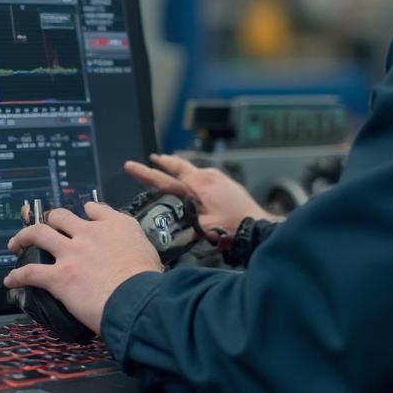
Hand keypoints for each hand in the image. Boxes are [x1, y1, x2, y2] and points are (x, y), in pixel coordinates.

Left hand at [4, 202, 161, 334]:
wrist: (138, 298)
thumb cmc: (147, 279)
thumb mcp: (147, 247)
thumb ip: (133, 239)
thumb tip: (127, 243)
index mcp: (113, 226)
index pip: (94, 210)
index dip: (84, 213)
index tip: (81, 216)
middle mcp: (89, 233)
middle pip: (59, 216)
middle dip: (47, 220)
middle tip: (40, 227)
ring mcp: (71, 254)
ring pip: (38, 234)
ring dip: (22, 237)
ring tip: (15, 244)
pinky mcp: (59, 277)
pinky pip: (31, 272)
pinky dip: (17, 275)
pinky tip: (11, 279)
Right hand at [124, 153, 279, 236]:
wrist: (262, 226)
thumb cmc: (235, 227)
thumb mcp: (205, 229)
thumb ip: (185, 228)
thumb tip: (167, 234)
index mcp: (199, 184)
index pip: (166, 178)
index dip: (147, 173)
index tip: (130, 165)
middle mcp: (208, 176)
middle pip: (180, 167)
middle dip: (165, 163)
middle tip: (152, 158)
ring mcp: (219, 179)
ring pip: (192, 171)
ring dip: (179, 169)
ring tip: (170, 165)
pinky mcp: (227, 185)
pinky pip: (204, 177)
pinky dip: (192, 176)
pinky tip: (194, 184)